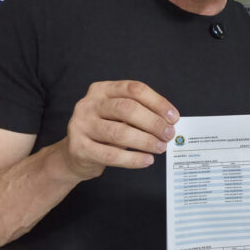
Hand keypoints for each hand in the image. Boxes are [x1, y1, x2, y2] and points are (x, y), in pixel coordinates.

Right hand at [59, 80, 178, 179]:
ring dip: (145, 141)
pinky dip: (133, 159)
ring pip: (120, 132)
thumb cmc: (105, 131)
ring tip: (160, 147)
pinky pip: (111, 155)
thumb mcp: (120, 116)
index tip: (173, 117)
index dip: (157, 102)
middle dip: (153, 122)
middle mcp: (89, 104)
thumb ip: (140, 114)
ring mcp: (81, 125)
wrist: (75, 154)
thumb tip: (169, 122)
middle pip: (127, 108)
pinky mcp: (78, 147)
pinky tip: (147, 160)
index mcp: (102, 89)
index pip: (134, 89)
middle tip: (169, 134)